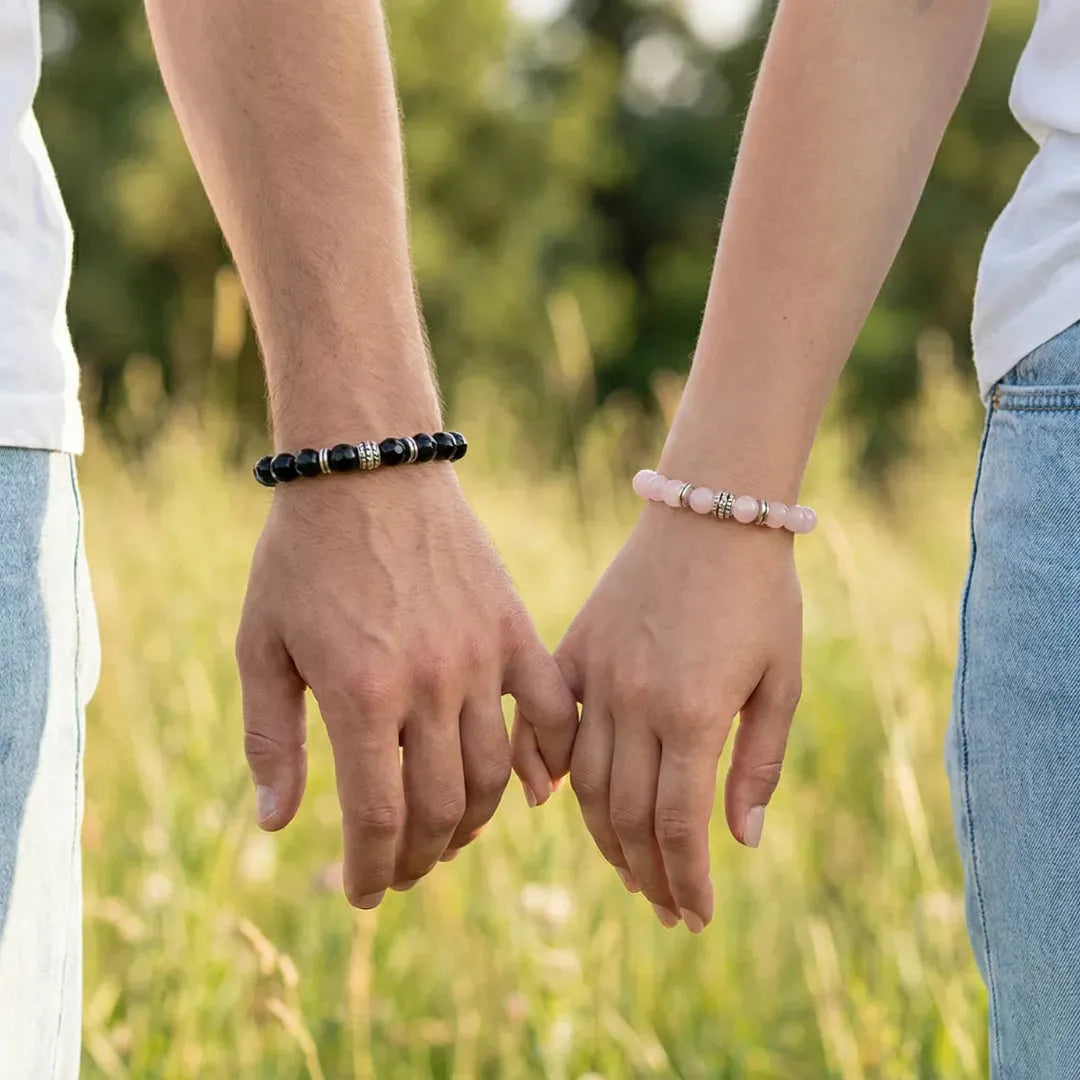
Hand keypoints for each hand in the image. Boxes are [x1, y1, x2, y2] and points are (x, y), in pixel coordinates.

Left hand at [235, 466, 576, 906]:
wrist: (368, 468)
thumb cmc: (301, 557)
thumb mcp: (262, 645)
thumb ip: (271, 738)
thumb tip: (278, 824)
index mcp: (361, 694)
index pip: (379, 818)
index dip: (372, 869)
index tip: (363, 892)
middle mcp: (429, 684)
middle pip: (441, 809)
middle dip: (419, 857)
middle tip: (402, 870)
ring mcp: (481, 656)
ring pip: (495, 774)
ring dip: (472, 822)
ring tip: (449, 835)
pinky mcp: (515, 628)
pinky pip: (551, 710)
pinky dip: (549, 758)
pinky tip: (533, 789)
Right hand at [556, 502, 801, 931]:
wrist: (711, 512)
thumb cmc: (761, 595)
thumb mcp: (781, 680)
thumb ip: (760, 763)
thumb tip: (741, 842)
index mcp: (694, 712)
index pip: (677, 826)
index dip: (686, 882)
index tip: (696, 917)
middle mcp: (636, 701)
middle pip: (627, 817)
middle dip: (649, 875)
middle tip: (668, 908)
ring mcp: (597, 675)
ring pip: (584, 783)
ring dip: (606, 838)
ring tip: (631, 870)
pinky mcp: (572, 649)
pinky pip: (546, 722)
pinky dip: (545, 768)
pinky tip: (555, 802)